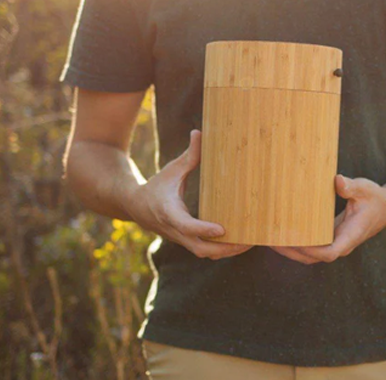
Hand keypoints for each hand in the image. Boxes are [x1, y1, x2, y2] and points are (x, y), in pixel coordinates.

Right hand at [126, 129, 252, 259]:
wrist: (136, 207)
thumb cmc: (157, 186)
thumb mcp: (171, 170)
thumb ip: (188, 156)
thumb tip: (199, 132)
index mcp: (169, 212)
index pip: (186, 226)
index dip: (203, 229)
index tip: (222, 229)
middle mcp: (175, 229)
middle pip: (199, 248)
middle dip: (224, 248)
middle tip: (247, 241)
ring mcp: (180, 239)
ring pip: (203, 253)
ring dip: (226, 252)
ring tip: (249, 243)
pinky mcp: (185, 242)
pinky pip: (204, 251)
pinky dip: (221, 250)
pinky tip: (239, 243)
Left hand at [271, 175, 385, 263]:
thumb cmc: (375, 198)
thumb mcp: (365, 189)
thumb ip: (351, 187)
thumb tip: (337, 181)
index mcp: (350, 237)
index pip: (329, 253)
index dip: (310, 251)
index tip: (293, 242)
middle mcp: (341, 244)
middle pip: (313, 258)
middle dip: (291, 252)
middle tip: (270, 239)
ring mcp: (335, 243)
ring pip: (309, 256)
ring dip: (290, 250)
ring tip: (269, 238)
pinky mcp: (330, 238)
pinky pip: (311, 247)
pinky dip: (296, 244)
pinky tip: (281, 233)